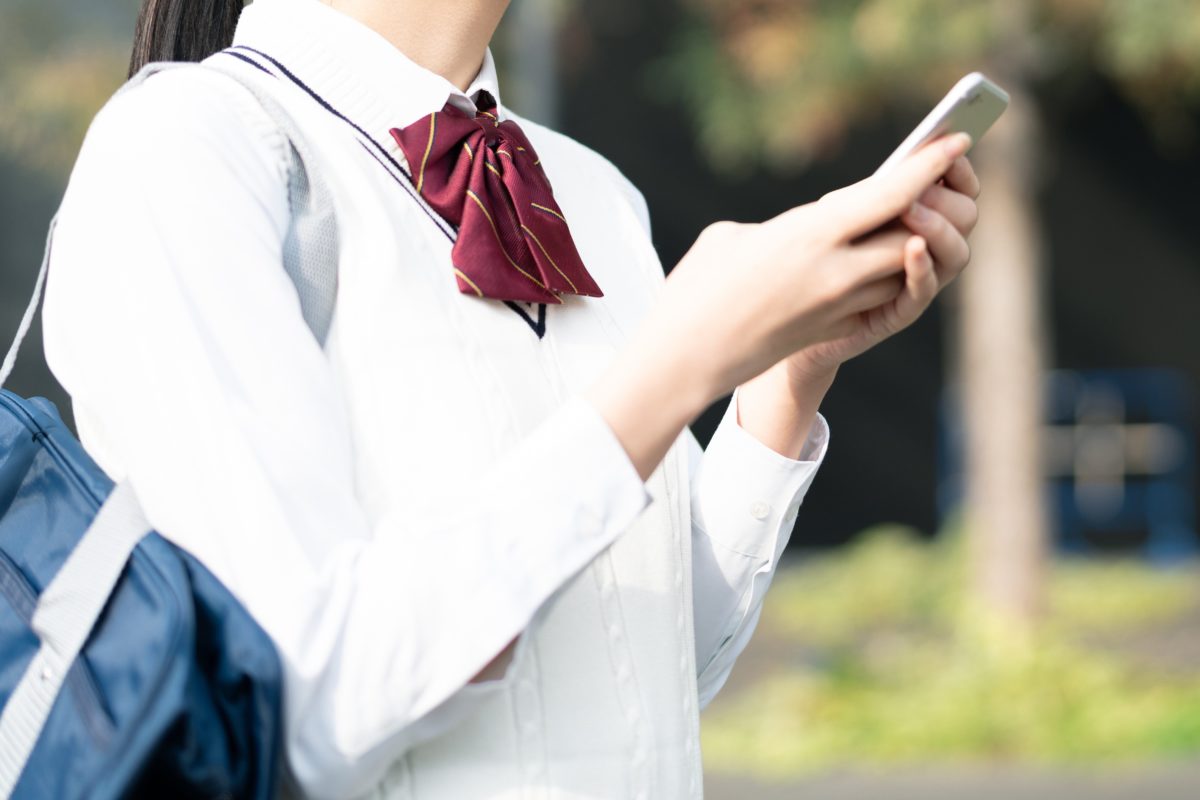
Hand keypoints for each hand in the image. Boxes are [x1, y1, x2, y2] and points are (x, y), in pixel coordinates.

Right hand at [660, 132, 975, 395]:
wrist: (685, 359)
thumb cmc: (697, 289)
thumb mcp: (731, 236)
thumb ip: (784, 226)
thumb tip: (811, 228)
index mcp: (809, 234)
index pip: (891, 193)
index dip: (930, 163)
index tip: (957, 138)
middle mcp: (836, 271)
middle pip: (914, 231)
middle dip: (934, 205)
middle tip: (938, 182)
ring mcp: (839, 307)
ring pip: (904, 268)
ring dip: (916, 242)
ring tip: (915, 217)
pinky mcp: (834, 331)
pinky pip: (884, 297)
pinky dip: (894, 273)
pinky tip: (888, 255)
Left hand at [785, 151, 981, 381]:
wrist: (788, 309)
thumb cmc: (809, 254)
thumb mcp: (838, 212)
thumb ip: (873, 190)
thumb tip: (905, 156)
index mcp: (921, 216)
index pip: (961, 189)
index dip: (959, 169)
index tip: (953, 145)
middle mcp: (928, 247)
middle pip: (967, 217)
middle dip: (947, 197)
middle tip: (920, 188)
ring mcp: (917, 280)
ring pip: (957, 254)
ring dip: (939, 228)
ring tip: (912, 210)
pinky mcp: (897, 311)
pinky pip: (924, 291)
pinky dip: (923, 268)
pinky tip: (913, 246)